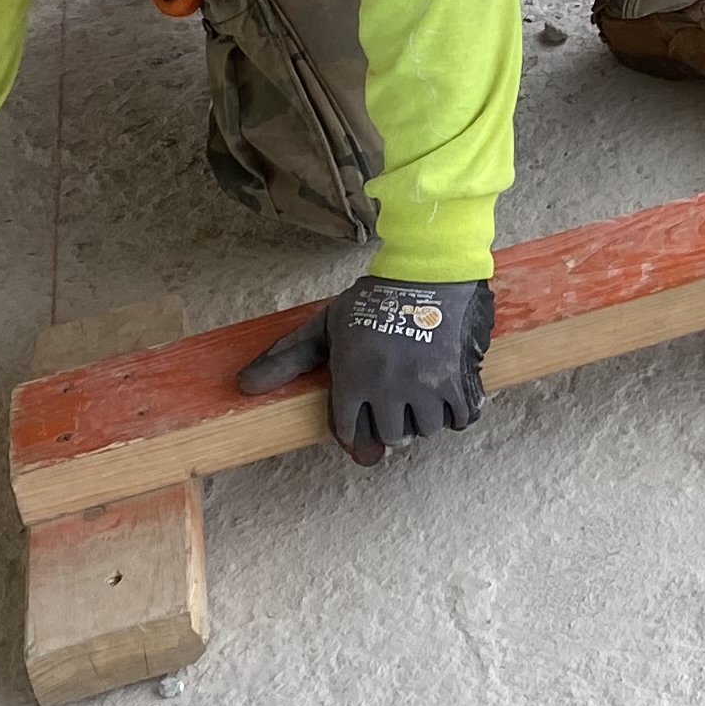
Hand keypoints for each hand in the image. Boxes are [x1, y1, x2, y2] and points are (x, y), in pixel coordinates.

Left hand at [236, 276, 494, 465]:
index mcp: (353, 380)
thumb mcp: (325, 324)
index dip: (355, 424)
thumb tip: (243, 386)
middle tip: (393, 404)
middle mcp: (389, 390)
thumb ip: (287, 357)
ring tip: (421, 399)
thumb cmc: (372, 298)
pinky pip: (461, 418)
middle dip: (389, 424)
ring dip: (422, 419)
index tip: (362, 412)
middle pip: (390, 436)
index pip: (349, 430)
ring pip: (424, 430)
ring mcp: (427, 387)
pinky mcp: (459, 380)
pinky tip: (449, 397)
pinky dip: (457, 413)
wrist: (428, 269)